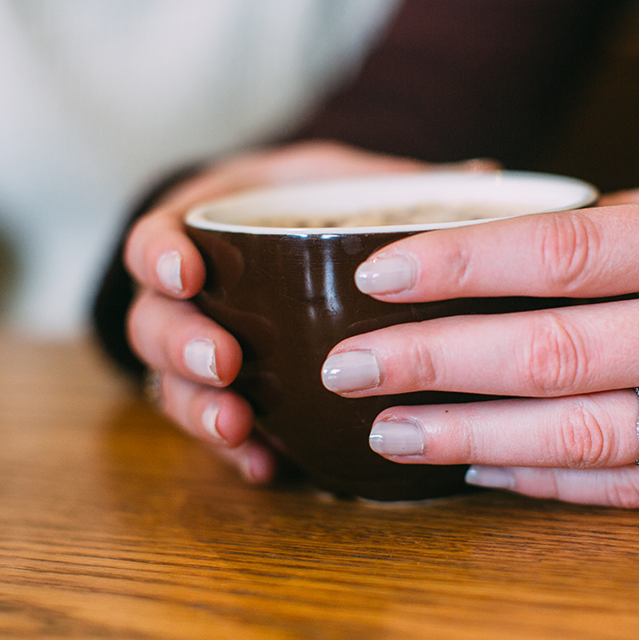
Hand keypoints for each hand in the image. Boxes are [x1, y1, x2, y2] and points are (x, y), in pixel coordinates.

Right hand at [123, 141, 453, 482]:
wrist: (303, 243)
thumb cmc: (321, 204)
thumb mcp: (351, 179)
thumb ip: (401, 181)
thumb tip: (485, 173)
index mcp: (205, 226)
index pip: (155, 237)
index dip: (160, 256)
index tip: (187, 273)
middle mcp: (189, 294)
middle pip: (153, 323)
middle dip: (181, 347)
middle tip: (226, 365)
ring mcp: (201, 348)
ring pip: (172, 385)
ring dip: (201, 410)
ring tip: (239, 429)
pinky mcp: (227, 395)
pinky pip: (215, 427)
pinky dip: (235, 449)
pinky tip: (263, 465)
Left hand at [323, 164, 638, 506]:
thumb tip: (531, 254)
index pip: (557, 256)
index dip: (456, 268)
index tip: (378, 275)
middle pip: (548, 352)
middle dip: (431, 362)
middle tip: (347, 368)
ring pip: (578, 434)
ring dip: (469, 437)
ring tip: (388, 432)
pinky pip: (632, 486)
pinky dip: (548, 480)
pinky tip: (485, 471)